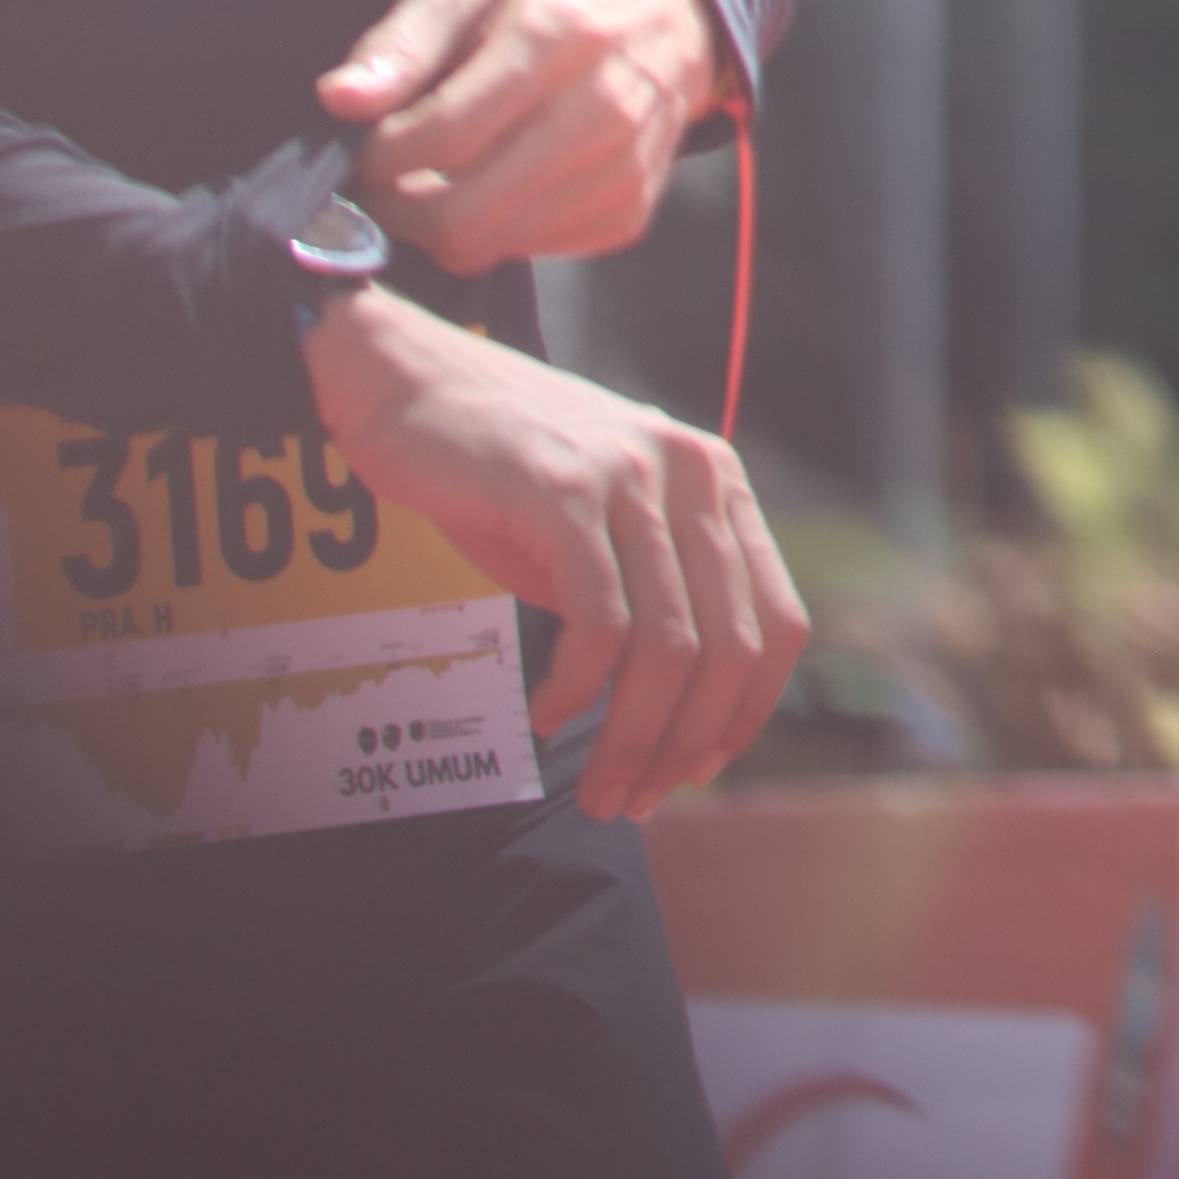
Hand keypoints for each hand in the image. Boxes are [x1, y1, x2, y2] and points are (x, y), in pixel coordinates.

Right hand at [301, 282, 806, 818]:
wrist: (401, 379)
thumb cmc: (495, 467)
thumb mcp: (601, 523)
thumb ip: (653, 592)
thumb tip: (685, 722)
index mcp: (714, 478)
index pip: (778, 622)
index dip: (746, 713)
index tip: (695, 769)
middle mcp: (688, 470)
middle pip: (728, 650)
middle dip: (684, 747)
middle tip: (632, 799)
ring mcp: (627, 476)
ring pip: (667, 650)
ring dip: (633, 739)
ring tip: (596, 785)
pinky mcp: (562, 492)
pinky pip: (599, 625)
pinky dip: (578, 690)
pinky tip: (548, 713)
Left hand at [315, 0, 720, 276]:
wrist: (671, 7)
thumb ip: (401, 40)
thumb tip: (338, 100)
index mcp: (554, 35)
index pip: (444, 133)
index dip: (379, 155)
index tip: (353, 148)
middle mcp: (600, 111)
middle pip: (462, 209)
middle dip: (393, 208)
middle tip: (370, 185)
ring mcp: (621, 170)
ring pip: (490, 243)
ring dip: (433, 227)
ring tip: (414, 186)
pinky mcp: (630, 213)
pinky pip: (529, 251)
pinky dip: (488, 231)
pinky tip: (480, 187)